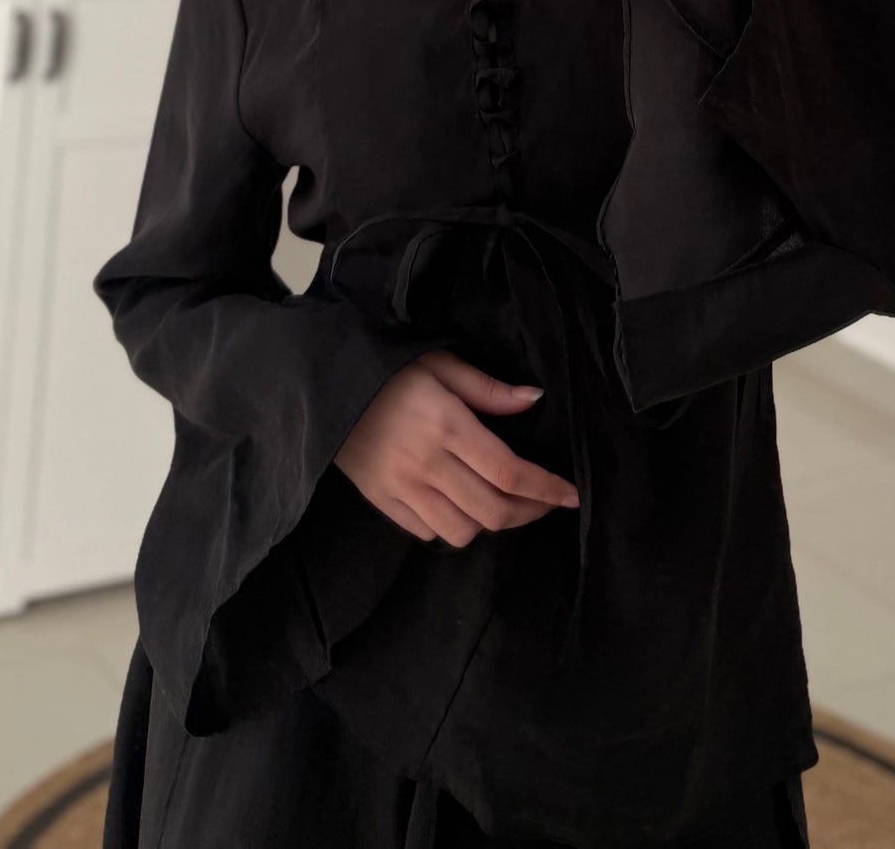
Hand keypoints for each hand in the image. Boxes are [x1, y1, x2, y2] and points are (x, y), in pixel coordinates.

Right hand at [333, 347, 580, 545]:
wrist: (323, 386)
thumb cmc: (388, 368)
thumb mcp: (440, 362)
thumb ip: (488, 388)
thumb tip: (535, 399)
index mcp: (445, 424)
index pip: (508, 471)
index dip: (545, 488)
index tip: (572, 494)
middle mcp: (425, 464)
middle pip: (492, 509)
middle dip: (530, 512)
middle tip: (547, 502)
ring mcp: (400, 489)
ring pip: (463, 530)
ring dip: (493, 523)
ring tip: (505, 503)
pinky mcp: (381, 502)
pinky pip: (429, 532)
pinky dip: (454, 526)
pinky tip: (462, 504)